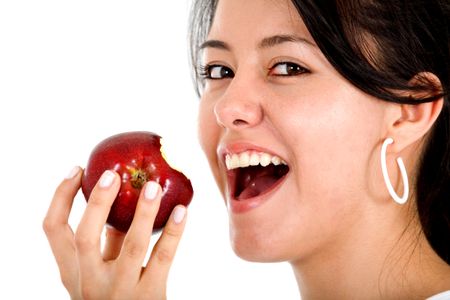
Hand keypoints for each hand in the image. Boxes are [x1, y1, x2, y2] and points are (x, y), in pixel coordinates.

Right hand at [43, 167, 186, 299]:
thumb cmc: (118, 292)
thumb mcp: (102, 271)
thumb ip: (107, 241)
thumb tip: (122, 196)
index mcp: (72, 271)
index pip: (53, 229)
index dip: (61, 196)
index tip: (77, 170)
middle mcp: (90, 282)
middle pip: (85, 235)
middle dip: (98, 201)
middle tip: (113, 174)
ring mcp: (120, 290)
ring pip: (131, 245)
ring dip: (143, 212)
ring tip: (153, 185)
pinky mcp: (150, 296)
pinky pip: (163, 257)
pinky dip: (174, 232)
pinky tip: (182, 210)